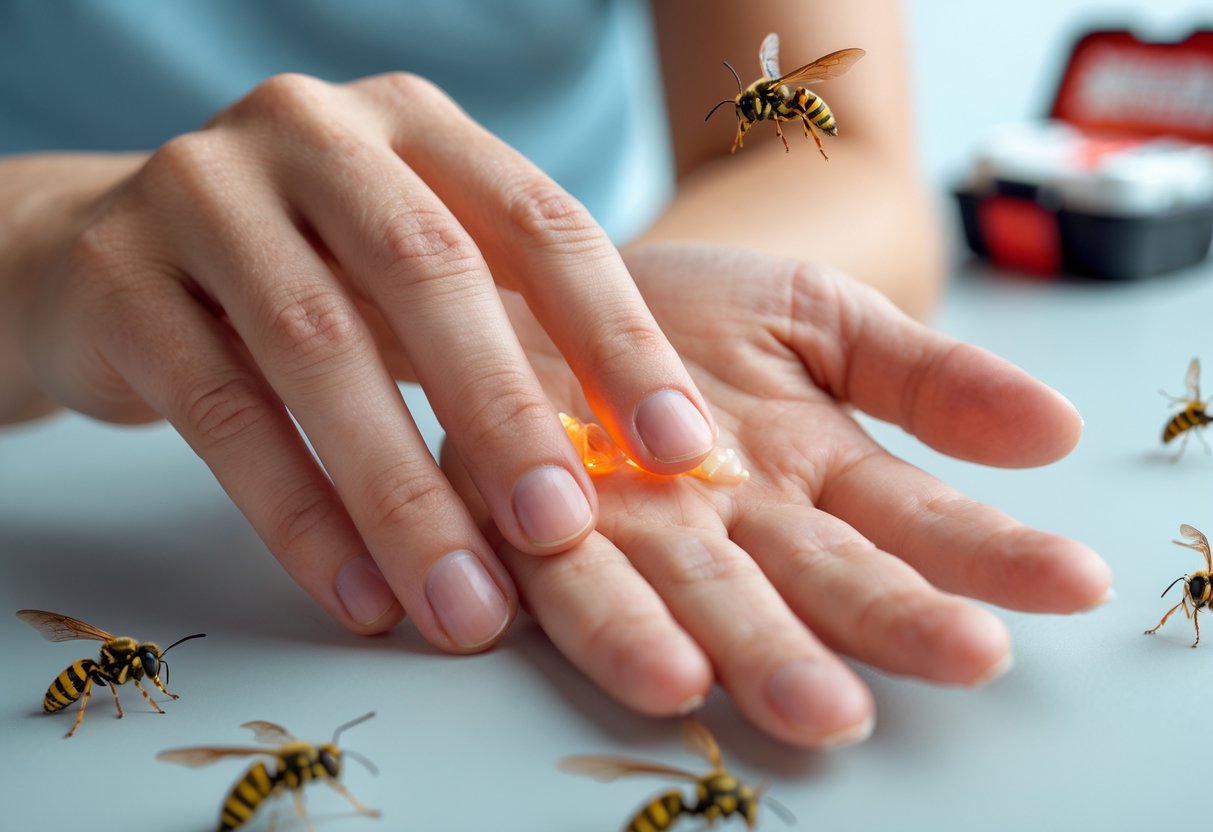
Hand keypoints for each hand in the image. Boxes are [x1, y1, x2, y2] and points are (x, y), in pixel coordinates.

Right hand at [0, 73, 719, 649]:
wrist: (110, 257)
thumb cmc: (310, 274)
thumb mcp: (413, 277)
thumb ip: (509, 336)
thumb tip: (648, 467)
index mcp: (417, 126)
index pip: (543, 224)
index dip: (619, 341)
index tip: (682, 453)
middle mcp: (314, 133)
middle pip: (429, 276)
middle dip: (505, 417)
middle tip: (562, 534)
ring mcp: (203, 192)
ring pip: (319, 350)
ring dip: (402, 494)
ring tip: (463, 606)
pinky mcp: (118, 275)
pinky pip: (221, 410)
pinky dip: (299, 516)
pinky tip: (359, 595)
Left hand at [442, 243, 1111, 746]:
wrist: (564, 282)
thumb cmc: (695, 313)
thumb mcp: (821, 316)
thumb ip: (926, 376)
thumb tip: (1058, 428)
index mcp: (810, 479)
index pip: (915, 527)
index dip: (988, 554)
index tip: (1068, 578)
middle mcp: (727, 526)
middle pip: (812, 583)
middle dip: (881, 623)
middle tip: (958, 656)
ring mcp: (628, 530)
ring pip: (689, 597)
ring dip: (738, 645)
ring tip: (797, 691)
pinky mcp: (527, 522)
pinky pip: (553, 571)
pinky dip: (586, 610)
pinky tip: (630, 646)